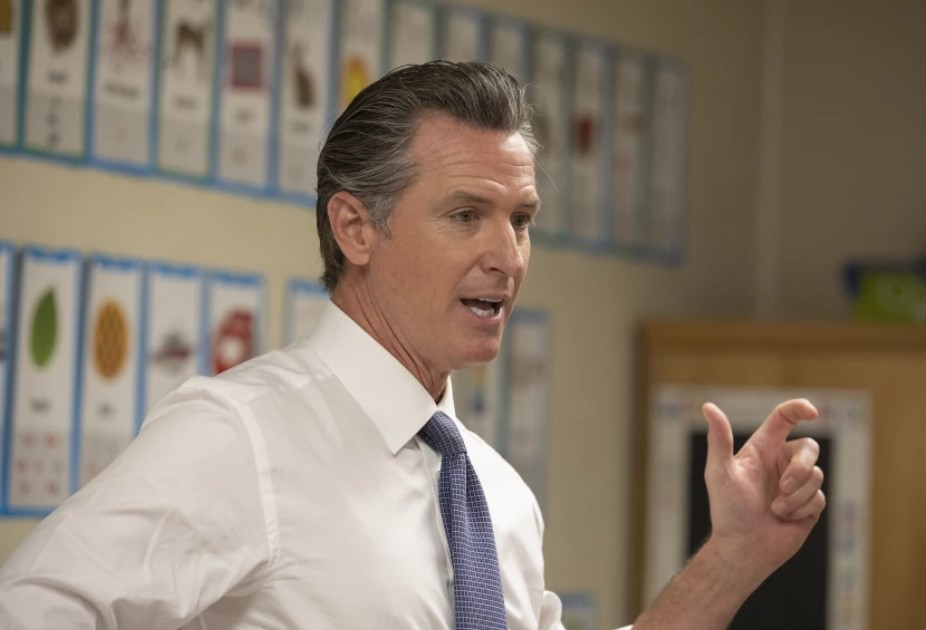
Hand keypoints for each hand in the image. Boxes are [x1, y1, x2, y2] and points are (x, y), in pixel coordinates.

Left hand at [701, 398, 825, 583]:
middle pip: (809, 447)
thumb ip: (719, 439)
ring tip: (774, 509)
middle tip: (782, 488)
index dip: (800, 408)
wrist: (742, 548)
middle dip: (800, 468)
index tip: (813, 412)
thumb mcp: (719, 472)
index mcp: (762, 449)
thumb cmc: (727, 510)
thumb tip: (708, 406)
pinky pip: (820, 497)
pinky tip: (783, 518)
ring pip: (816, 475)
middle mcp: (781, 462)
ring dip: (796, 495)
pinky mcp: (809, 504)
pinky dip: (800, 509)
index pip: (785, 418)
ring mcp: (797, 483)